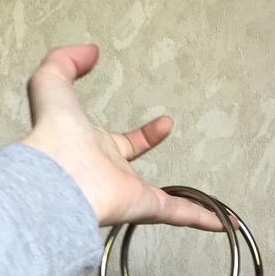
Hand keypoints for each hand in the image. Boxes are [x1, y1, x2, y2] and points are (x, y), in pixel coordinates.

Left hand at [20, 43, 235, 231]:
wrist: (56, 174)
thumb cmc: (52, 134)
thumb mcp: (52, 82)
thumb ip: (65, 61)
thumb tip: (90, 51)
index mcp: (97, 151)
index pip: (126, 145)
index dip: (146, 136)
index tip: (165, 124)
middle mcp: (116, 177)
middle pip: (146, 179)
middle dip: (162, 171)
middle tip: (194, 183)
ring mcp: (133, 195)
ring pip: (171, 205)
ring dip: (195, 210)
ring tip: (216, 216)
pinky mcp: (147, 208)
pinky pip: (181, 214)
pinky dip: (204, 219)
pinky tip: (223, 225)